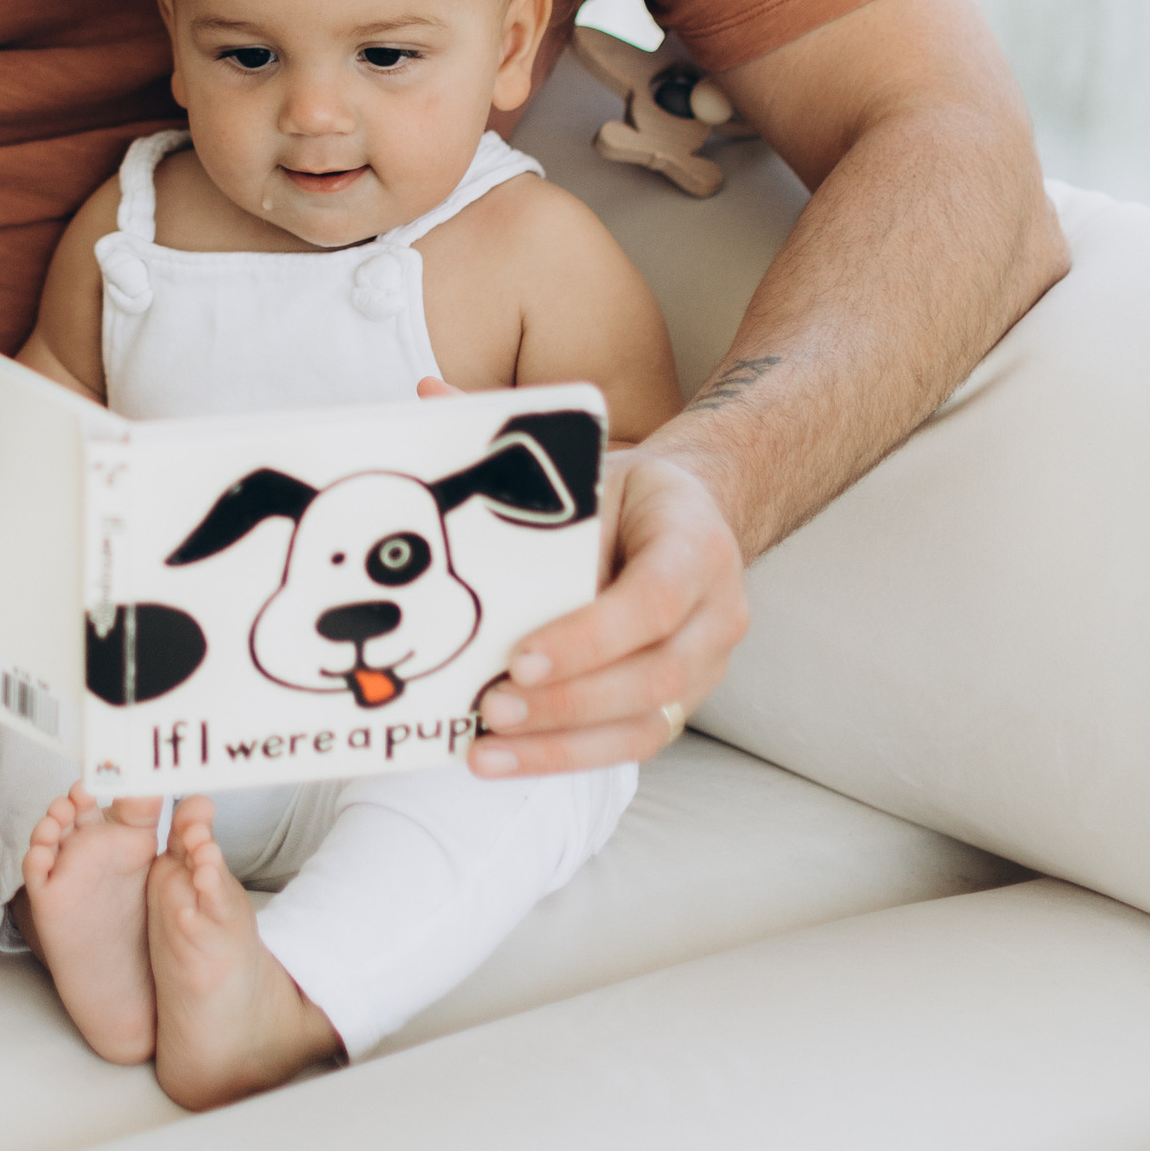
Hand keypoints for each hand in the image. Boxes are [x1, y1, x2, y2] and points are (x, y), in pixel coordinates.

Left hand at [469, 442, 745, 777]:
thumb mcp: (592, 467)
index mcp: (697, 543)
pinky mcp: (681, 703)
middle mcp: (718, 613)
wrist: (689, 517)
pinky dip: (568, 758)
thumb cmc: (626, 496)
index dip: (589, 636)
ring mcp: (707, 667)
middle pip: (655, 675)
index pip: (653, 600)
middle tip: (493, 707)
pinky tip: (508, 758)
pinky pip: (632, 744)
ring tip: (487, 749)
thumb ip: (520, 453)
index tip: (520, 655)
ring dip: (563, 746)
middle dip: (569, 701)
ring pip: (647, 726)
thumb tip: (432, 392)